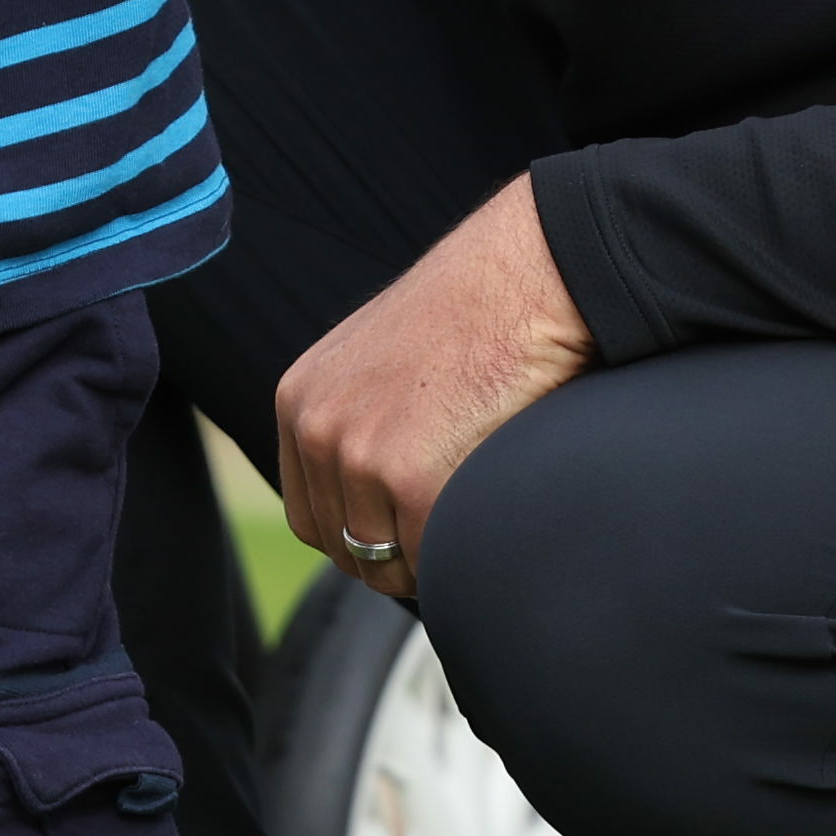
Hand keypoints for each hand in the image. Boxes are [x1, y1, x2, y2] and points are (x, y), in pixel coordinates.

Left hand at [275, 177, 592, 600]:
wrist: (532, 271)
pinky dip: (461, 554)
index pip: (310, 515)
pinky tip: (489, 520)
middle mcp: (317, 427)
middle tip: (450, 540)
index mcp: (302, 398)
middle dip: (394, 557)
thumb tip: (378, 493)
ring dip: (429, 560)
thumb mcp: (388, 357)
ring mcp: (359, 456)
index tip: (408, 538)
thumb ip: (365, 416)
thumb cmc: (484, 309)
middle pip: (342, 546)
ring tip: (473, 526)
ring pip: (384, 564)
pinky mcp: (413, 480)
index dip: (361, 538)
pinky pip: (432, 557)